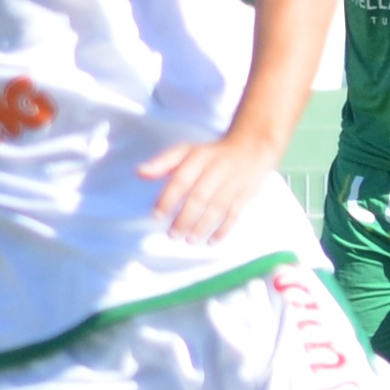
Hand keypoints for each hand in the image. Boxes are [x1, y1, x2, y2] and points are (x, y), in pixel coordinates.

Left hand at [136, 127, 278, 247]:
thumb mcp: (186, 151)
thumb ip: (163, 162)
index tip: (156, 216)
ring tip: (188, 240)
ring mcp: (233, 183)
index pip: (181, 180)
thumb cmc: (210, 154)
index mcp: (198, 158)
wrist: (251, 148)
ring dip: (202, 227)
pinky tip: (210, 242)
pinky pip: (234, 215)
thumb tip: (139, 172)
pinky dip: (223, 230)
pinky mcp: (245, 194)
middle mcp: (217, 170)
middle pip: (199, 197)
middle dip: (184, 218)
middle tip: (171, 234)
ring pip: (217, 208)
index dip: (167, 199)